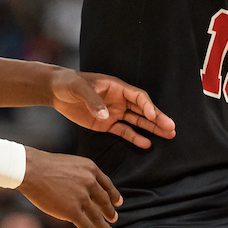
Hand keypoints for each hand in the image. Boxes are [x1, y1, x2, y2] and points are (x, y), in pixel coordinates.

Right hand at [17, 147, 121, 227]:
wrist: (31, 170)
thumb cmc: (44, 166)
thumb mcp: (69, 164)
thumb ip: (79, 175)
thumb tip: (83, 188)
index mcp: (90, 169)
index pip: (107, 184)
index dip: (113, 195)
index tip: (118, 203)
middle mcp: (90, 182)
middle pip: (104, 201)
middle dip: (109, 212)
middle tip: (114, 219)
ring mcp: (82, 197)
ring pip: (97, 217)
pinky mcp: (72, 211)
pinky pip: (87, 227)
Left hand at [50, 69, 174, 148]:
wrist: (56, 91)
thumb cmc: (69, 83)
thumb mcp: (79, 88)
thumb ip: (93, 101)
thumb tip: (106, 116)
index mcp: (116, 87)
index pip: (138, 97)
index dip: (147, 106)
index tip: (154, 116)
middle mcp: (119, 100)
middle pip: (143, 110)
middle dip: (157, 119)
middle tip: (171, 128)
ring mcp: (114, 112)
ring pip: (137, 121)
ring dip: (152, 128)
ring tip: (168, 136)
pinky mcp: (106, 124)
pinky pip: (124, 131)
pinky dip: (135, 137)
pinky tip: (146, 144)